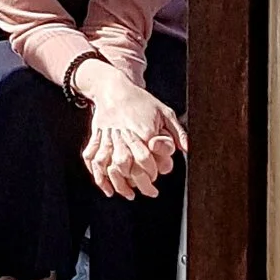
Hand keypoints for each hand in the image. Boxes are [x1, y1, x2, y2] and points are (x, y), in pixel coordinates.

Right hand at [79, 67, 186, 198]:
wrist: (113, 86)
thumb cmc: (141, 100)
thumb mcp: (165, 111)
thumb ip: (178, 131)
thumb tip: (187, 149)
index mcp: (142, 130)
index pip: (146, 158)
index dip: (152, 171)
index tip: (157, 175)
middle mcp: (123, 134)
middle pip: (126, 165)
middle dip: (137, 182)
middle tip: (149, 191)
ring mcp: (108, 135)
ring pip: (107, 163)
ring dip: (116, 182)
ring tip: (128, 194)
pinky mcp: (97, 136)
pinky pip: (93, 157)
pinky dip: (96, 174)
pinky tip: (106, 187)